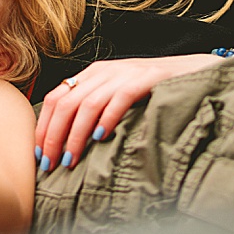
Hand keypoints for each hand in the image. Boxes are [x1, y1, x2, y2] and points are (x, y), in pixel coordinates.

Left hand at [34, 55, 219, 170]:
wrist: (194, 70)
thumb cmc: (153, 91)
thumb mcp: (118, 94)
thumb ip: (96, 108)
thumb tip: (67, 142)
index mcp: (93, 74)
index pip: (55, 98)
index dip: (44, 127)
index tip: (40, 154)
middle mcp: (104, 71)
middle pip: (65, 103)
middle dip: (53, 136)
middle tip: (51, 163)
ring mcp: (125, 72)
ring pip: (87, 104)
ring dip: (75, 135)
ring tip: (71, 159)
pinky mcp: (147, 78)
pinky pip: (119, 98)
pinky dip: (107, 119)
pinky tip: (100, 138)